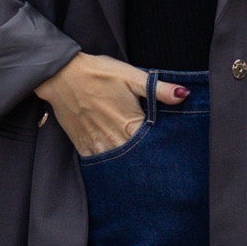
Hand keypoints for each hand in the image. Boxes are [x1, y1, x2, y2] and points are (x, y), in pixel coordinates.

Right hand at [35, 52, 187, 155]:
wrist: (62, 75)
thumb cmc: (99, 73)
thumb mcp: (132, 76)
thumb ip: (158, 89)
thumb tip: (184, 95)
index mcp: (131, 123)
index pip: (154, 147)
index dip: (163, 151)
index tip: (171, 155)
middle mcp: (115, 139)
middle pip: (137, 160)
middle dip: (147, 164)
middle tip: (158, 170)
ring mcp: (97, 144)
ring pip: (117, 166)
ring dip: (128, 169)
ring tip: (139, 172)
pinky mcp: (83, 145)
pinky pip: (98, 164)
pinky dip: (107, 167)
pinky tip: (115, 169)